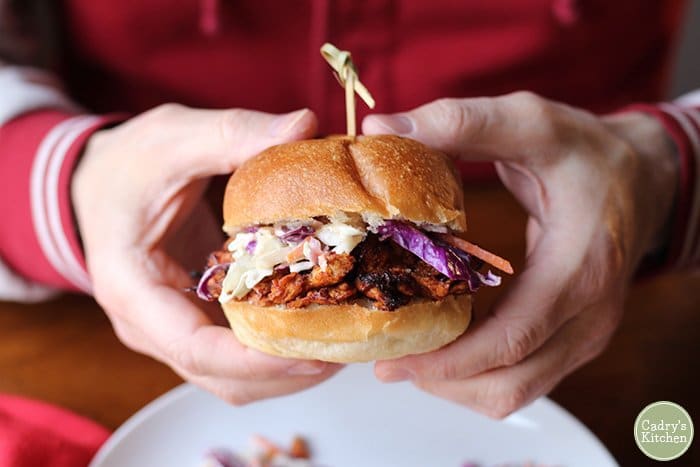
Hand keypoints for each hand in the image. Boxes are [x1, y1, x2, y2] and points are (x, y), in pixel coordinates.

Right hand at [73, 104, 341, 403]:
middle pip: (221, 377)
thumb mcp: (173, 138)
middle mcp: (150, 325)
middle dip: (285, 374)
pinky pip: (235, 357)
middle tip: (344, 349)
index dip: (256, 362)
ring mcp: (172, 330)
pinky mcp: (194, 321)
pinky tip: (315, 327)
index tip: (313, 354)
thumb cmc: (127, 164)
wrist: (98, 182)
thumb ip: (233, 133)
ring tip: (341, 344)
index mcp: (133, 290)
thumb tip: (303, 126)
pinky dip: (275, 354)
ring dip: (286, 372)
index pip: (194, 349)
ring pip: (231, 378)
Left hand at [363, 92, 676, 416]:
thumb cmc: (588, 154)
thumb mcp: (531, 123)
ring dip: (458, 384)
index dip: (448, 359)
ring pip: (515, 391)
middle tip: (388, 361)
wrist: (644, 179)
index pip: (512, 340)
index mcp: (579, 270)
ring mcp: (585, 334)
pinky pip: (523, 377)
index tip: (394, 360)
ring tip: (411, 355)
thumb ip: (461, 122)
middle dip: (442, 380)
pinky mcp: (574, 339)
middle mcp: (588, 317)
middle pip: (509, 383)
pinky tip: (445, 345)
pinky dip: (479, 374)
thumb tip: (384, 128)